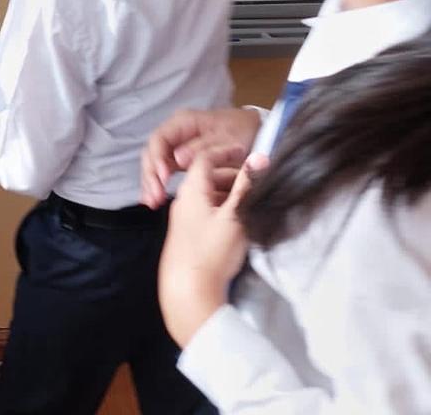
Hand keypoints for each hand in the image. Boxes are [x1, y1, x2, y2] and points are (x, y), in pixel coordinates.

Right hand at [141, 106, 261, 207]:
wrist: (254, 130)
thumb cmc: (240, 131)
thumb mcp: (226, 139)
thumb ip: (202, 149)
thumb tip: (178, 159)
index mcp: (183, 122)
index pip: (160, 139)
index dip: (157, 159)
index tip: (163, 179)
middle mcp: (176, 132)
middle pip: (153, 152)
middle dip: (150, 175)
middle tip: (154, 197)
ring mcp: (177, 145)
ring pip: (155, 162)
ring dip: (151, 182)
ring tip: (151, 202)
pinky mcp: (180, 158)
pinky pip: (164, 170)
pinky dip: (159, 184)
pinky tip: (155, 199)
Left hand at [159, 147, 269, 346]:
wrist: (187, 291)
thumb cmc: (211, 251)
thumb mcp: (235, 216)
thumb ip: (246, 186)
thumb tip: (259, 157)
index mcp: (191, 190)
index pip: (206, 157)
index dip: (226, 150)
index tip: (245, 150)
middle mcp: (183, 200)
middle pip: (206, 176)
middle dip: (230, 174)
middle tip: (254, 178)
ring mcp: (183, 218)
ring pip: (206, 195)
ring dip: (226, 191)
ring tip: (249, 199)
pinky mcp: (186, 236)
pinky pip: (204, 210)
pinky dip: (220, 207)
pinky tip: (235, 220)